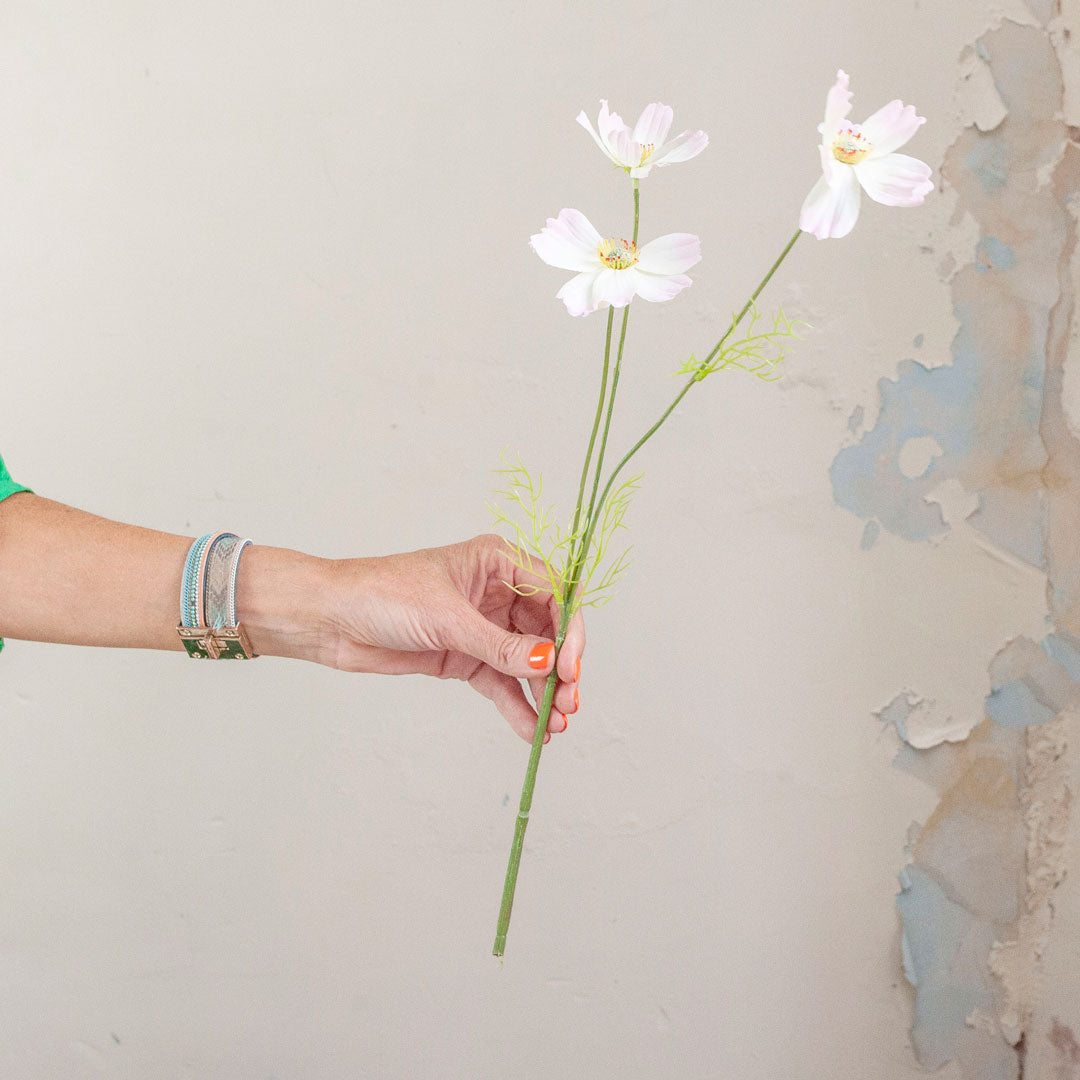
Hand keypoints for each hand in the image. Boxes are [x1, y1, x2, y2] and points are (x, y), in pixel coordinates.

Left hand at [321, 534, 584, 742]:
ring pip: (526, 662)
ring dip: (542, 692)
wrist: (331, 619)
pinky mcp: (465, 657)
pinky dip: (517, 706)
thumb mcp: (448, 619)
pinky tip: (530, 729)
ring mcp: (482, 627)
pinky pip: (501, 683)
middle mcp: (496, 592)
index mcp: (497, 562)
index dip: (569, 631)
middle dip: (560, 668)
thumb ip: (500, 646)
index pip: (554, 593)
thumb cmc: (382, 594)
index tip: (570, 666)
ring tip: (555, 724)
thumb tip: (547, 663)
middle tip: (569, 701)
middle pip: (546, 631)